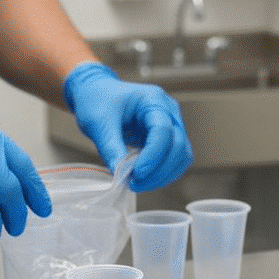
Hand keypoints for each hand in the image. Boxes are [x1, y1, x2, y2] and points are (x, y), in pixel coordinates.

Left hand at [62, 62, 192, 190]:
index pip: (163, 130)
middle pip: (178, 145)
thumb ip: (111, 148)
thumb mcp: (99, 123)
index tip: (136, 173)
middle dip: (159, 170)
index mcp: (153, 100)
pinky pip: (175, 160)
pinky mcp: (167, 139)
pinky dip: (163, 174)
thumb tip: (120, 175)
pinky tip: (144, 179)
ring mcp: (171, 125)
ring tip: (138, 183)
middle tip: (135, 183)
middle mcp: (168, 111)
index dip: (153, 155)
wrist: (96, 94)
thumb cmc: (98, 100)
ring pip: (181, 156)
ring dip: (164, 175)